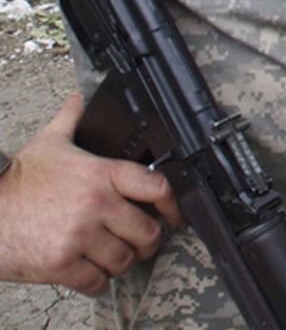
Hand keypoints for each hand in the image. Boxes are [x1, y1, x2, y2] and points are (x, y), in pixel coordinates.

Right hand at [0, 93, 182, 294]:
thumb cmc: (15, 180)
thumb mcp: (48, 143)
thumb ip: (70, 120)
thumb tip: (78, 99)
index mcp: (101, 174)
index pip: (156, 186)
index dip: (173, 204)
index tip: (175, 215)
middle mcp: (96, 204)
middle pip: (147, 231)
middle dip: (147, 240)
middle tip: (140, 243)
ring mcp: (80, 235)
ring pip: (124, 260)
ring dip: (122, 262)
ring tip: (112, 256)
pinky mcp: (61, 264)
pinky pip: (97, 282)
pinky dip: (98, 281)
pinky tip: (90, 272)